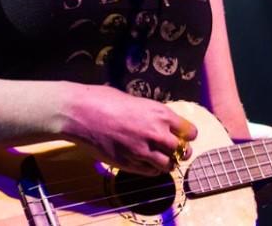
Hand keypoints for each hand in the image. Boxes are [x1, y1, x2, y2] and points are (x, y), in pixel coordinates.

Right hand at [60, 84, 196, 175]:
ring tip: (162, 159)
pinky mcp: (129, 164)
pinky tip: (147, 163)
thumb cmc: (105, 100)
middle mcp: (156, 133)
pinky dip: (152, 169)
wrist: (81, 113)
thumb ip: (152, 114)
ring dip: (167, 163)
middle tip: (176, 150)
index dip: (188, 135)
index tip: (184, 136)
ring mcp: (142, 151)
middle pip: (183, 151)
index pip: (190, 131)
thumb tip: (160, 122)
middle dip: (181, 151)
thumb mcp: (136, 101)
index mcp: (160, 114)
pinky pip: (150, 172)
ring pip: (168, 165)